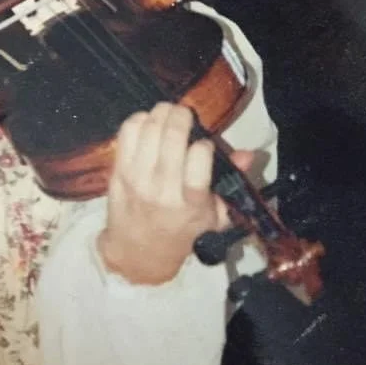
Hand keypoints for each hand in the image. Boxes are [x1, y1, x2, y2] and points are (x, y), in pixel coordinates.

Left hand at [98, 102, 252, 284]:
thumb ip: (231, 183)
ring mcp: (137, 178)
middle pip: (171, 137)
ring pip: (149, 129)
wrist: (138, 252)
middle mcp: (162, 188)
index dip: (204, 144)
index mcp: (191, 202)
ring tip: (168, 112)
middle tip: (185, 112)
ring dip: (161, 113)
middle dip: (181, 115)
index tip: (205, 144)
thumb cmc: (180, 232)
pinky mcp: (119, 171)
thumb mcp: (214, 217)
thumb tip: (247, 155)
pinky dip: (138, 120)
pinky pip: (126, 133)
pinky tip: (148, 122)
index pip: (199, 161)